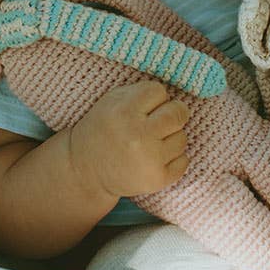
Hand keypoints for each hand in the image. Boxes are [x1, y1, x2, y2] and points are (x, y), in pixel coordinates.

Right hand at [70, 81, 189, 198]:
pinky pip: (184, 160)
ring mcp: (149, 159)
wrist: (85, 172)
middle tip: (160, 121)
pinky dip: (174, 159)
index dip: (154, 98)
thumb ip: (139, 92)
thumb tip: (172, 94)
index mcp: (123, 111)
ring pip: (182, 137)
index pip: (159, 91)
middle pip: (178, 113)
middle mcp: (137, 135)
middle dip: (174, 114)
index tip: (145, 107)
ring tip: (151, 143)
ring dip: (171, 138)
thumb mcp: (110, 102)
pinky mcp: (157, 179)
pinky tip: (155, 159)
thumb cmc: (103, 131)